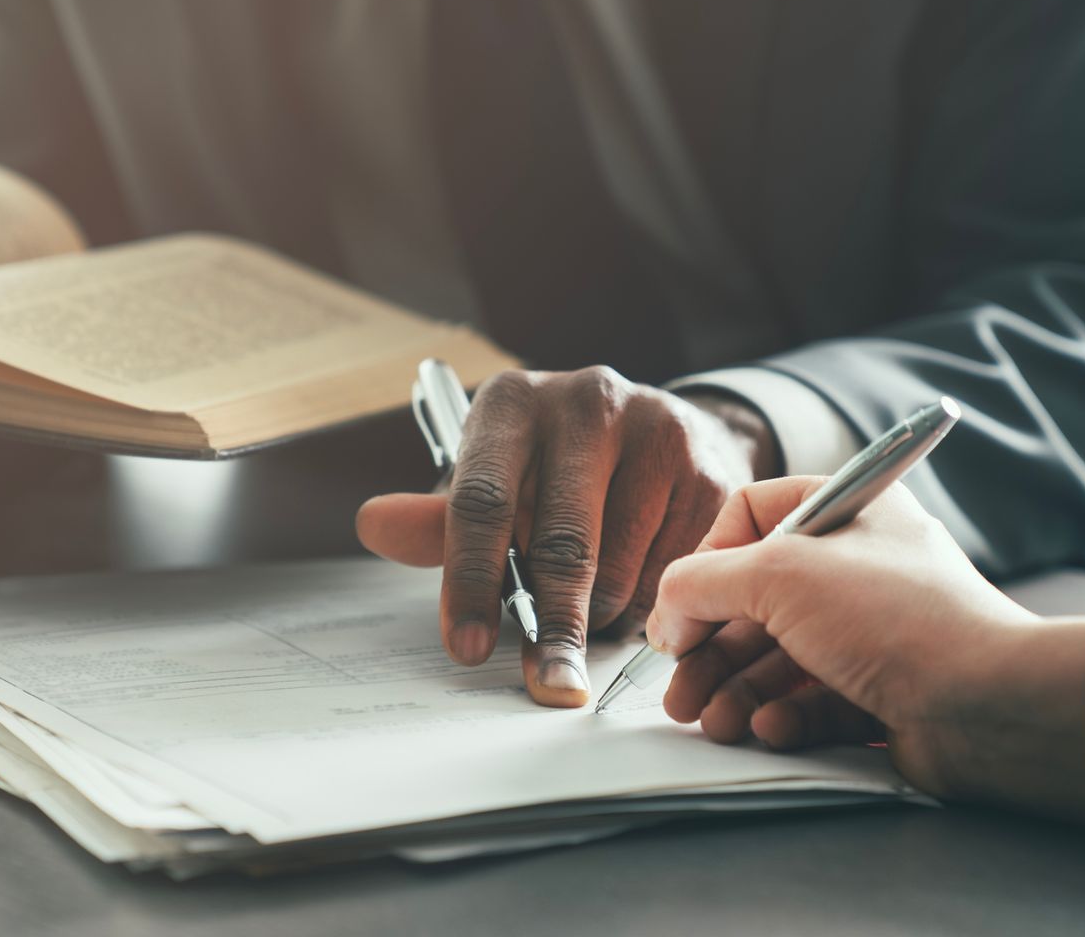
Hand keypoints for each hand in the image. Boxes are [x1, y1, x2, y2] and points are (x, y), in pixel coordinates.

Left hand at [356, 367, 777, 708]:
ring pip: (620, 569)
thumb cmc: (554, 468)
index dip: (470, 582)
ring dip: (602, 616)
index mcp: (512, 403)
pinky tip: (639, 586)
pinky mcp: (709, 472)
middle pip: (562, 543)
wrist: (659, 432)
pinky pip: (672, 574)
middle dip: (550, 627)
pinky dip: (651, 605)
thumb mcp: (492, 482)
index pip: (482, 500)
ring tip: (592, 608)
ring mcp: (656, 432)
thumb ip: (438, 519)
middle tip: (545, 683)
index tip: (466, 649)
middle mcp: (586, 403)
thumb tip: (374, 525)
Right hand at [650, 478, 1084, 825]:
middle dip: (711, 650)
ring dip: (736, 693)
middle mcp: (860, 567)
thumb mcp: (777, 576)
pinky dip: (783, 717)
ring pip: (779, 659)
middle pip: (756, 600)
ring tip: (715, 723)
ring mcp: (871, 633)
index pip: (754, 515)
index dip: (708, 560)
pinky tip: (772, 731)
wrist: (987, 704)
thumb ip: (701, 583)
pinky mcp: (880, 692)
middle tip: (678, 693)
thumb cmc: (895, 619)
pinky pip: (813, 701)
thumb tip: (666, 612)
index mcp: (847, 512)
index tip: (682, 608)